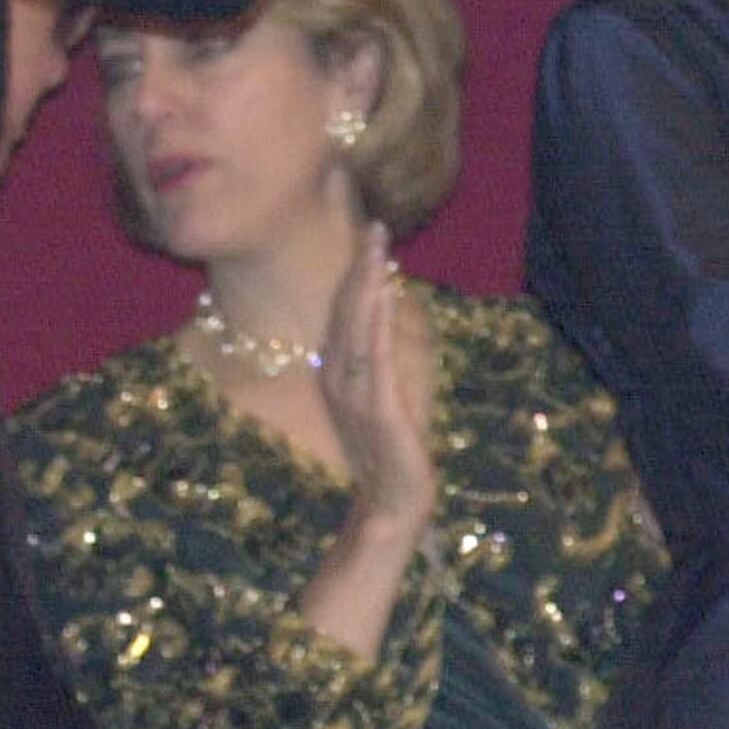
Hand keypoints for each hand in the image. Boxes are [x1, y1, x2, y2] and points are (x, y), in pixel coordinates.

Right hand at [316, 225, 436, 534]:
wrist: (392, 505)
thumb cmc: (388, 456)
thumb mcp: (376, 402)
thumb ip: (373, 366)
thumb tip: (380, 324)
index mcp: (336, 373)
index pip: (344, 312)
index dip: (353, 272)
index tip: (366, 234)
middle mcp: (338, 377)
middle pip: (347, 309)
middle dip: (360, 264)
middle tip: (373, 223)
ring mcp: (355, 392)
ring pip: (359, 325)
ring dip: (368, 282)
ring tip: (378, 245)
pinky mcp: (378, 408)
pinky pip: (376, 356)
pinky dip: (378, 320)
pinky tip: (383, 292)